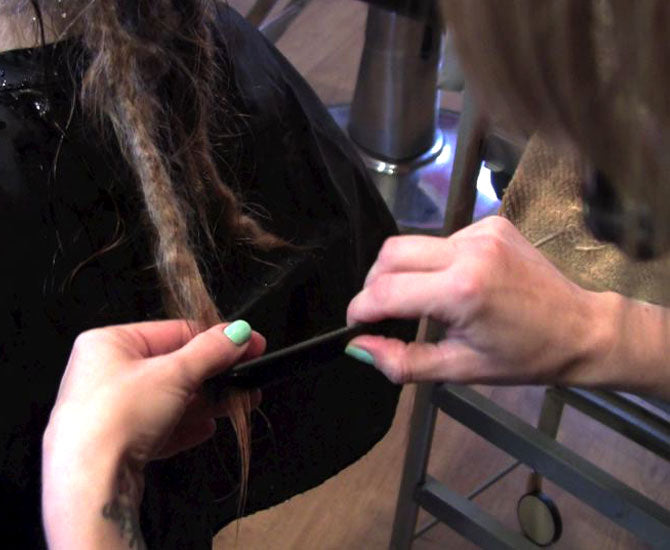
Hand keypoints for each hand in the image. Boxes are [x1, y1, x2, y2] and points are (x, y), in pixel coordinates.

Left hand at [42, 319, 264, 549]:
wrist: (90, 485)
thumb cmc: (119, 415)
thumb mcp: (175, 374)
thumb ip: (211, 351)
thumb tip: (239, 331)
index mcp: (108, 343)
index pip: (173, 332)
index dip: (214, 339)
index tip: (247, 342)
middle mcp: (103, 373)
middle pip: (172, 367)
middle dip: (214, 375)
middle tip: (248, 376)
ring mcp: (107, 410)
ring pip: (168, 399)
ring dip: (206, 402)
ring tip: (240, 403)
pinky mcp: (114, 443)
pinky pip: (157, 427)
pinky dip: (184, 426)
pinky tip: (206, 428)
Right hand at [346, 216, 611, 385]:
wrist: (582, 329)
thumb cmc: (525, 358)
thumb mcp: (460, 369)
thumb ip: (403, 361)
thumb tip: (359, 348)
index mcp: (462, 290)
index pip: (386, 291)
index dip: (360, 308)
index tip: (355, 323)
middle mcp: (469, 250)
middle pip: (391, 253)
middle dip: (374, 283)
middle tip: (380, 312)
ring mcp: (482, 231)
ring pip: (413, 243)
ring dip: (404, 271)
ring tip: (422, 300)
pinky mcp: (491, 223)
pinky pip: (442, 239)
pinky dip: (434, 261)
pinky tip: (453, 282)